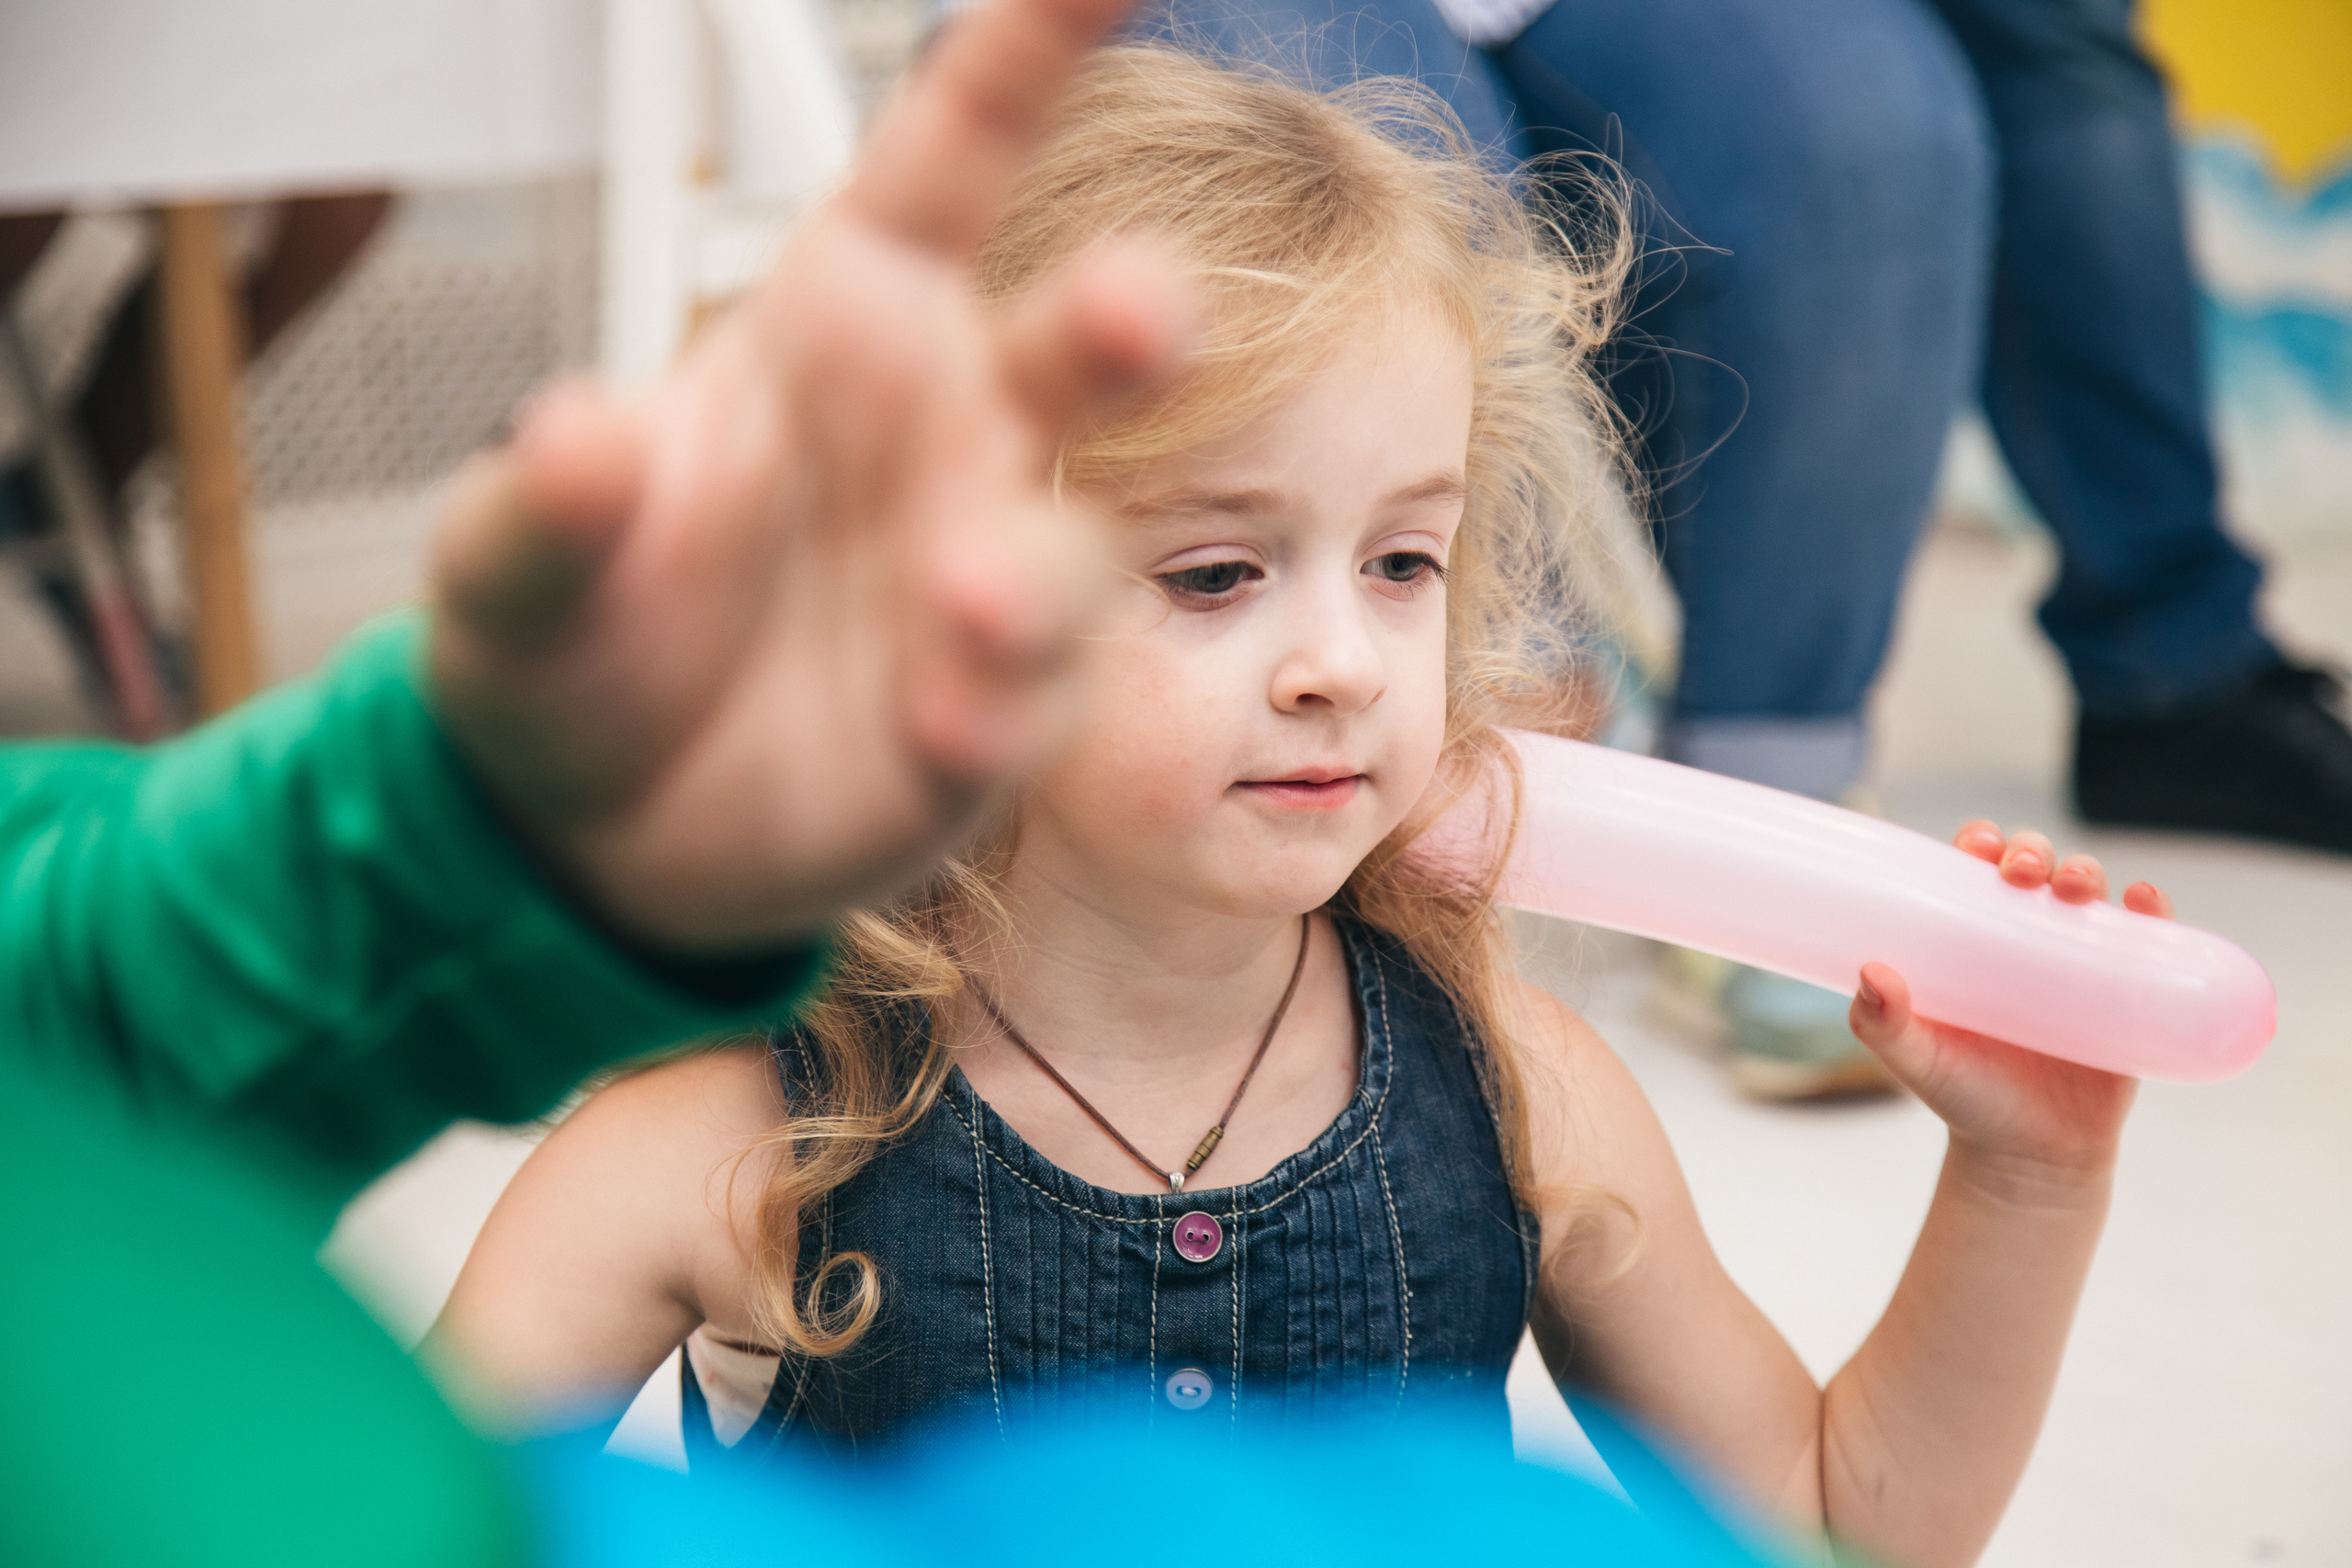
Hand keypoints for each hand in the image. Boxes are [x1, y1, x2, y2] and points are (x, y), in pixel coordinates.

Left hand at [427, 0, 1190, 949]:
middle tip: (1140, 313)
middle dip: (1121, 321)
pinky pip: (1034, 702)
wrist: (600, 831)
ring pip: (1062, 553)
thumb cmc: (571, 647)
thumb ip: (538, 513)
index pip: (951, 161)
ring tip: (953, 622)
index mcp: (837, 330)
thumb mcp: (506, 578)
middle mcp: (942, 437)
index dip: (1029, 52)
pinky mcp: (999, 717)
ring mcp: (981, 579)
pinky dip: (997, 710)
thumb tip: (576, 438)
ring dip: (1028, 582)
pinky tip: (933, 733)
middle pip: (1066, 350)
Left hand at [1848, 823, 2171, 1180]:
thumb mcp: (1918, 1060)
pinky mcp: (2126, 994)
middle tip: (2023, 871)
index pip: (1975, 872)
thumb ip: (1884, 1023)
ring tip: (2075, 887)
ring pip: (2088, 895)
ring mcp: (2078, 963)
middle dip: (2033, 851)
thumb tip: (1870, 973)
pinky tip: (2146, 899)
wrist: (2030, 1158)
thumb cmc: (1966, 1099)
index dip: (1980, 844)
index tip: (1977, 845)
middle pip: (2035, 870)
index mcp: (1971, 942)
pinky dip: (2152, 911)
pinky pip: (2146, 941)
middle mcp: (2026, 941)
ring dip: (2085, 871)